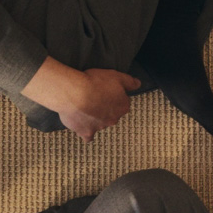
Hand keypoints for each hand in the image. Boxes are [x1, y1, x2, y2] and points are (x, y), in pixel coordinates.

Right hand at [20, 57, 138, 141]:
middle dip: (105, 108)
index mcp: (123, 107)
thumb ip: (130, 82)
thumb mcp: (117, 76)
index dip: (113, 96)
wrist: (73, 93)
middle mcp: (114, 119)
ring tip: (83, 107)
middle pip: (112, 114)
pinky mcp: (86, 132)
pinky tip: (83, 127)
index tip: (104, 90)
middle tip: (94, 98)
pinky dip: (86, 132)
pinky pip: (88, 136)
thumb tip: (138, 84)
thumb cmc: (95, 83)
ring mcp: (100, 127)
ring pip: (100, 124)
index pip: (122, 103)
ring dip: (95, 118)